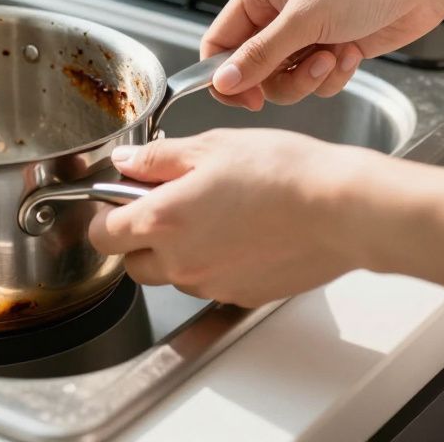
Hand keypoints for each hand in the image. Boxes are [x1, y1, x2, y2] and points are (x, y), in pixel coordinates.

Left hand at [87, 128, 373, 306]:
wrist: (341, 208)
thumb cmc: (282, 172)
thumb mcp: (211, 147)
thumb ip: (157, 159)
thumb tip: (126, 164)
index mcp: (161, 221)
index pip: (102, 235)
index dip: (106, 215)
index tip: (122, 198)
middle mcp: (180, 263)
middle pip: (132, 263)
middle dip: (140, 237)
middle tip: (170, 203)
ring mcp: (210, 285)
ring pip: (172, 276)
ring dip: (178, 252)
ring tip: (215, 214)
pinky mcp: (241, 296)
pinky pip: (210, 283)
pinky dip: (215, 263)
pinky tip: (242, 233)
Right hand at [203, 0, 443, 109]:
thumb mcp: (303, 20)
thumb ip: (259, 55)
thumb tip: (222, 81)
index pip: (219, 42)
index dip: (225, 74)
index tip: (244, 98)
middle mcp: (277, 15)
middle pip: (253, 70)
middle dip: (281, 78)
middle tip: (306, 71)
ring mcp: (305, 34)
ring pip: (285, 80)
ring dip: (310, 78)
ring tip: (333, 57)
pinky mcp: (331, 49)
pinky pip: (316, 81)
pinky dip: (334, 75)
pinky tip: (352, 52)